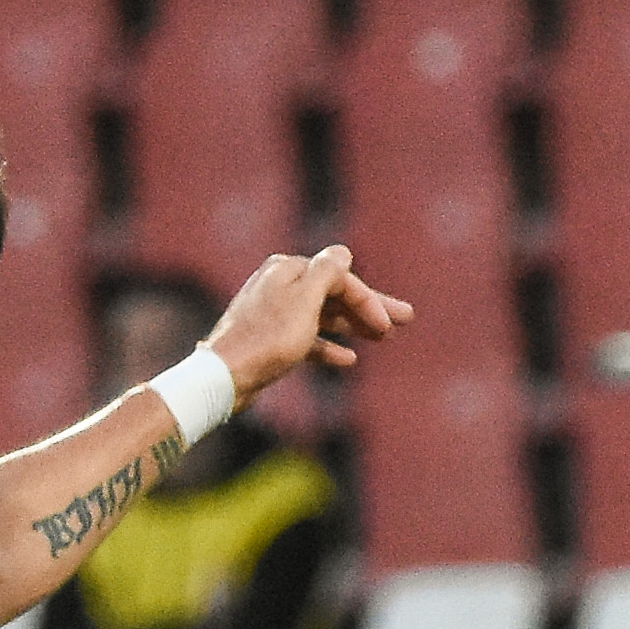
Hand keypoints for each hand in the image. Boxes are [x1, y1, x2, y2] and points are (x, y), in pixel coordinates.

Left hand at [208, 244, 413, 399]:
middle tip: (404, 319)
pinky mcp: (268, 339)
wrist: (225, 376)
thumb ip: (327, 273)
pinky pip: (306, 338)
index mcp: (288, 269)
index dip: (368, 300)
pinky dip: (327, 347)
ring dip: (352, 326)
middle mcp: (280, 284)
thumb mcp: (305, 301)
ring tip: (383, 338)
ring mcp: (274, 313)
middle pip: (334, 295)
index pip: (340, 278)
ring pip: (323, 316)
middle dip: (368, 308)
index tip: (389, 325)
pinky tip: (348, 359)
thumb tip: (341, 251)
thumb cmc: (267, 338)